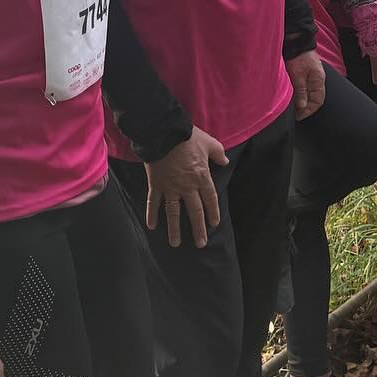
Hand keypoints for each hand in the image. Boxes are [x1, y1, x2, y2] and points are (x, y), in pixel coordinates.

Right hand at [145, 126, 226, 246]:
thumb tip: (225, 162)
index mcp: (201, 177)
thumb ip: (219, 154)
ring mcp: (170, 187)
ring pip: (173, 212)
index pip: (210, 199)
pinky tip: (152, 226)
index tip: (214, 224)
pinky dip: (151, 214)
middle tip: (201, 243)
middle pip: (194, 211)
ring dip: (174, 229)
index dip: (213, 212)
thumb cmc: (188, 137)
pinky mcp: (156, 184)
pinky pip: (153, 202)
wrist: (165, 132)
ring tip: (176, 243)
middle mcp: (187, 186)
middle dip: (198, 228)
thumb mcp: (209, 143)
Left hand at [285, 49, 325, 119]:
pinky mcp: (304, 76)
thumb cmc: (298, 57)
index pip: (318, 101)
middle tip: (295, 114)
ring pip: (308, 95)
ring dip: (301, 102)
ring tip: (292, 108)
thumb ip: (301, 91)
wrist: (295, 42)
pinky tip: (293, 98)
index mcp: (318, 81)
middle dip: (305, 108)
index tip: (299, 116)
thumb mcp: (298, 75)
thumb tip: (302, 107)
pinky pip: (304, 89)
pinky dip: (299, 95)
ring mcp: (311, 78)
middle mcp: (316, 81)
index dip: (309, 110)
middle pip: (313, 99)